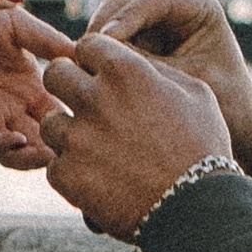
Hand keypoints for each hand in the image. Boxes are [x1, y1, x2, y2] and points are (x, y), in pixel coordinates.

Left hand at [0, 0, 76, 167]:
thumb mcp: (19, 25)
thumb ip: (49, 41)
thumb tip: (86, 52)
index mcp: (31, 88)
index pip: (61, 116)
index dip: (78, 125)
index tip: (99, 129)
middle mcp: (12, 107)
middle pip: (42, 141)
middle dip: (59, 151)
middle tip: (79, 153)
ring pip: (15, 151)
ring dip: (32, 157)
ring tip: (49, 154)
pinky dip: (2, 145)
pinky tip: (18, 141)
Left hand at [39, 33, 235, 238]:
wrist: (195, 208)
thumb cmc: (202, 148)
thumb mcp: (195, 95)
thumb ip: (157, 71)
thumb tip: (133, 61)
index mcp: (126, 72)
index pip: (87, 44)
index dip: (93, 59)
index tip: (100, 74)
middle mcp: (95, 99)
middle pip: (54, 73)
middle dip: (67, 85)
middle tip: (85, 105)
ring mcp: (76, 138)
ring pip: (49, 122)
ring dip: (67, 133)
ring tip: (95, 150)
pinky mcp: (66, 174)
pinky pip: (54, 165)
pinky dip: (72, 172)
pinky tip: (97, 179)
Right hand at [86, 0, 251, 169]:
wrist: (238, 129)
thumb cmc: (228, 105)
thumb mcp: (190, 83)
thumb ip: (152, 67)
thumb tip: (101, 59)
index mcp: (198, 8)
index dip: (128, 16)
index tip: (107, 41)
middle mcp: (173, 12)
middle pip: (124, 5)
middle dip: (103, 30)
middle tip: (84, 59)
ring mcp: (153, 29)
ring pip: (110, 24)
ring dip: (94, 47)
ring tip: (83, 73)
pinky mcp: (138, 49)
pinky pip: (109, 49)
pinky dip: (96, 62)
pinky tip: (87, 82)